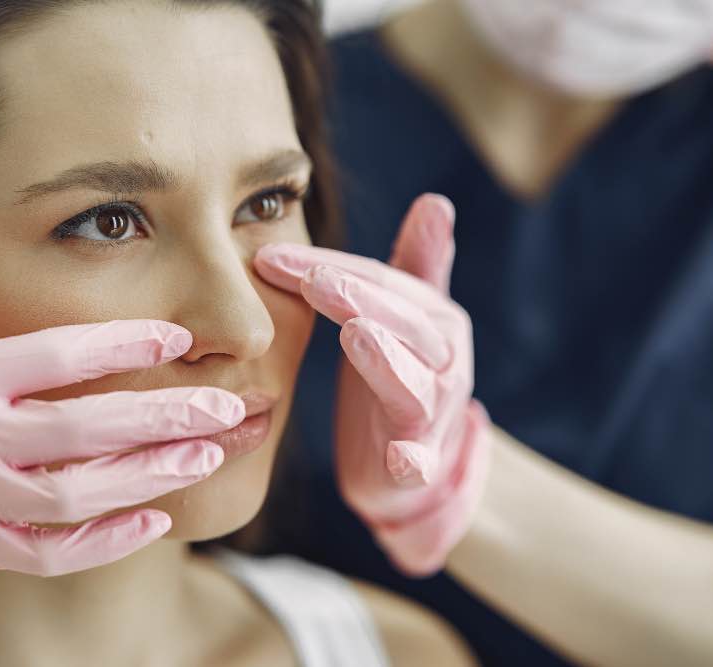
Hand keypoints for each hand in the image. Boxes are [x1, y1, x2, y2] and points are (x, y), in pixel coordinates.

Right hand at [0, 209, 243, 598]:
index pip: (47, 359)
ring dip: (144, 479)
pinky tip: (155, 522)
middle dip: (157, 420)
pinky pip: (46, 553)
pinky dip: (102, 543)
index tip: (177, 334)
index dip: (115, 344)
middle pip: (77, 434)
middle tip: (226, 407)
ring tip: (207, 456)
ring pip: (71, 497)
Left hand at [254, 194, 490, 575]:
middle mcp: (442, 362)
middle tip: (317, 281)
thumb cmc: (397, 379)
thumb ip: (418, 264)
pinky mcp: (419, 462)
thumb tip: (437, 201)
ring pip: (413, 385)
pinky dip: (414, 461)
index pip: (380, 284)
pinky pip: (420, 462)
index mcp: (433, 321)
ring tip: (358, 337)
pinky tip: (402, 459)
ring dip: (388, 362)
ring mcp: (433, 414)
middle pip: (404, 324)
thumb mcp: (405, 319)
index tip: (271, 256)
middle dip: (360, 299)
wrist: (408, 466)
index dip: (330, 267)